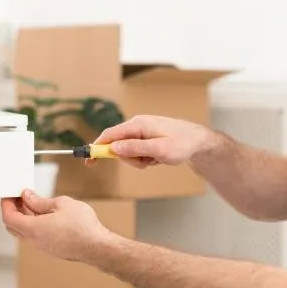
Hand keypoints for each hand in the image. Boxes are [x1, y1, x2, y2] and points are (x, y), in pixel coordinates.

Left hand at [0, 190, 113, 261]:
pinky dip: (34, 224)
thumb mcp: (61, 204)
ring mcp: (43, 247)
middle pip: (13, 226)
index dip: (6, 204)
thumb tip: (27, 197)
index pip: (9, 217)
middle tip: (20, 196)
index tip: (9, 194)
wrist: (98, 246)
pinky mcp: (52, 249)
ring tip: (34, 202)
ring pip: (25, 231)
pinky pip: (36, 236)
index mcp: (33, 229)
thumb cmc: (82, 226)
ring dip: (25, 217)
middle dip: (13, 209)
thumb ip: (39, 201)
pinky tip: (45, 214)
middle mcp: (35, 241)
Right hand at [89, 114, 212, 168]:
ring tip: (155, 159)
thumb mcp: (159, 150)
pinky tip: (157, 157)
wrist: (198, 141)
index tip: (88, 161)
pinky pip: (137, 151)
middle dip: (128, 158)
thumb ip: (135, 149)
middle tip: (145, 163)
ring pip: (128, 151)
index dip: (96, 147)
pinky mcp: (146, 137)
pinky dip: (145, 158)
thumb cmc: (182, 144)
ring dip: (139, 160)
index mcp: (138, 124)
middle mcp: (137, 125)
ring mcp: (141, 131)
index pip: (109, 135)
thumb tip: (113, 149)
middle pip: (118, 145)